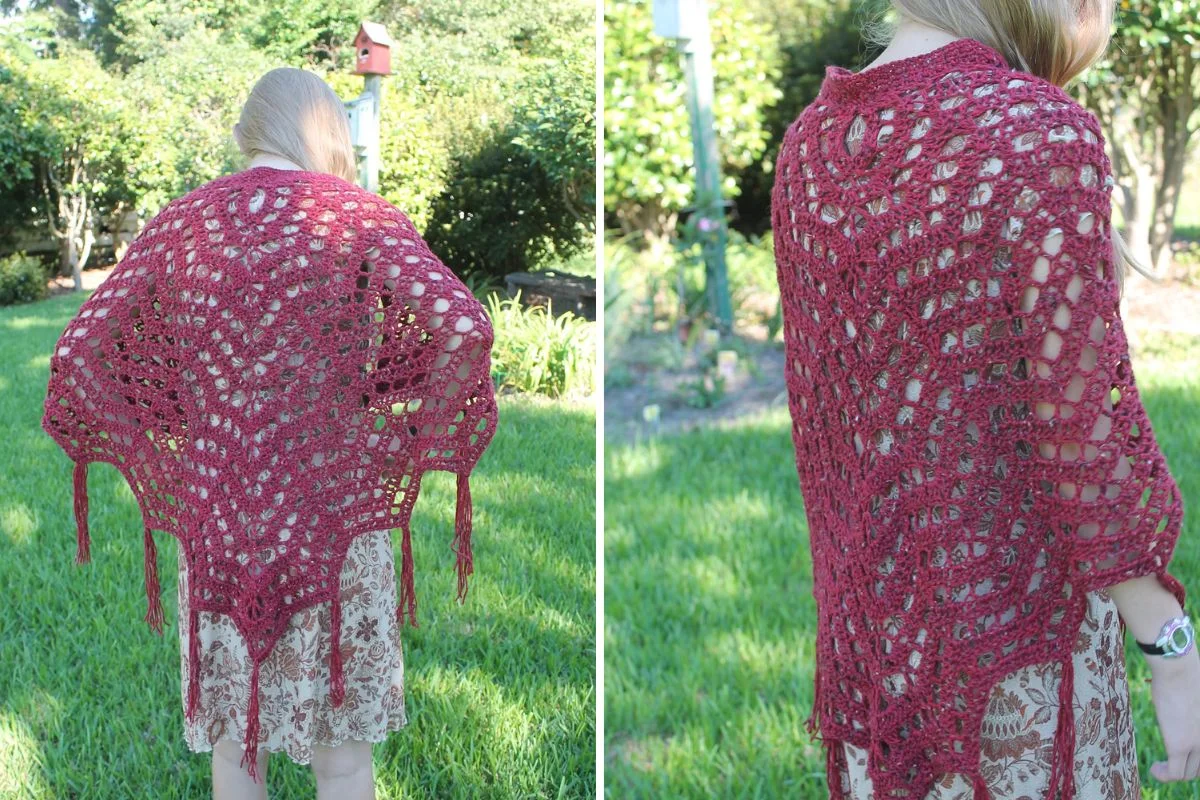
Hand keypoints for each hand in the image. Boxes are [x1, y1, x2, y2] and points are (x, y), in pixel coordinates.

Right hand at [1148, 649, 1199, 781]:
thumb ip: (1193, 709)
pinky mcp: (1179, 745)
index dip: (1195, 756)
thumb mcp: (1196, 696)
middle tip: (1170, 760)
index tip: (1182, 751)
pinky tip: (1154, 769)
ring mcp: (1197, 744)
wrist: (1179, 669)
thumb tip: (1182, 709)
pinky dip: (1163, 775)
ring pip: (1189, 773)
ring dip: (1174, 773)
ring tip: (1160, 767)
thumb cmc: (1185, 674)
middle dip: (1186, 766)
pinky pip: (1175, 773)